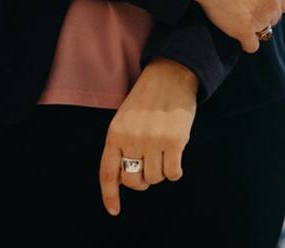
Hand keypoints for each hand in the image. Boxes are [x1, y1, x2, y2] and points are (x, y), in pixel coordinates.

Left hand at [98, 59, 198, 215]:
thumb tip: (127, 179)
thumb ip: (122, 145)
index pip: (108, 174)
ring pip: (155, 177)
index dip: (110, 195)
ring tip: (165, 157)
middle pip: (134, 180)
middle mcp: (132, 139)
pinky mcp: (175, 140)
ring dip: (161, 173)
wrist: (172, 74)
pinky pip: (173, 172)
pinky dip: (175, 172)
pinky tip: (177, 161)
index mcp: (115, 134)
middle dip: (143, 181)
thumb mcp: (126, 119)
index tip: (114, 210)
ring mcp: (153, 140)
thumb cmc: (149, 99)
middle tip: (150, 171)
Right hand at [191, 0, 284, 51]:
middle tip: (247, 4)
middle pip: (275, 16)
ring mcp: (259, 19)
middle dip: (265, 12)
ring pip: (264, 30)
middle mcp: (273, 5)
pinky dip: (248, 43)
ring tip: (240, 15)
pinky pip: (252, 45)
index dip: (273, 0)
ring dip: (256, 26)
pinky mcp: (242, 31)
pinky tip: (240, 34)